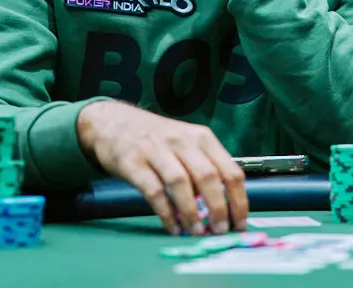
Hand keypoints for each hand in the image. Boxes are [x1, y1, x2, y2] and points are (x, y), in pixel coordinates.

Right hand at [78, 100, 247, 235]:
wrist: (112, 121)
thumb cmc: (156, 137)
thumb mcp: (186, 142)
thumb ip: (204, 167)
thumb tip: (223, 208)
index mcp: (202, 137)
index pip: (230, 170)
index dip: (239, 200)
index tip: (240, 223)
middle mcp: (182, 140)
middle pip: (208, 176)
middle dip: (219, 208)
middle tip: (220, 230)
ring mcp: (156, 150)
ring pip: (181, 183)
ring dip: (192, 212)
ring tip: (197, 232)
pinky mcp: (133, 162)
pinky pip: (154, 191)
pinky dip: (166, 212)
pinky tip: (172, 227)